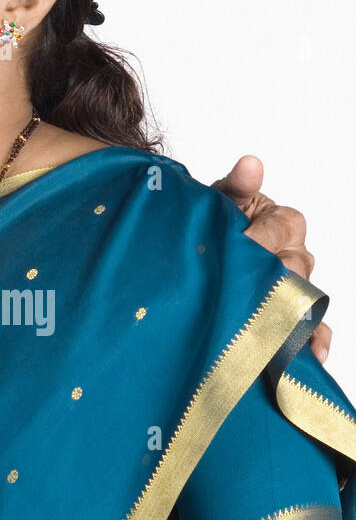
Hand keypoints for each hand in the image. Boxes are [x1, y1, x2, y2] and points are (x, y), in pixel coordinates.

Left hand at [211, 155, 330, 364]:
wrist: (205, 244)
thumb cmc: (218, 217)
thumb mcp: (220, 199)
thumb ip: (236, 186)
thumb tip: (250, 163)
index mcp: (286, 221)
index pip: (275, 232)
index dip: (254, 241)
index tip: (237, 247)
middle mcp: (298, 253)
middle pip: (293, 269)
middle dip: (271, 282)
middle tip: (250, 297)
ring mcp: (299, 285)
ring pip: (304, 299)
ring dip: (290, 314)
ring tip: (277, 332)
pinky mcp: (296, 311)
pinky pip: (315, 327)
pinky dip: (315, 341)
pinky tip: (310, 355)